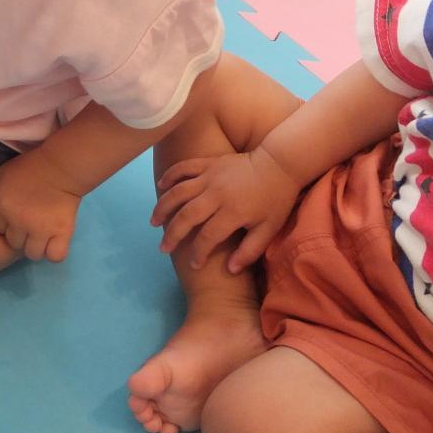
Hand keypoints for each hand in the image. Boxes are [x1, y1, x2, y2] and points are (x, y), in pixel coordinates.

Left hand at [0, 153, 82, 261]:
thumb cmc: (29, 168)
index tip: (15, 216)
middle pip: (13, 243)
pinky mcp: (61, 232)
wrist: (60, 166)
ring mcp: (40, 229)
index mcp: (1, 206)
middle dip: (19, 235)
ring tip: (42, 234)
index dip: (6, 224)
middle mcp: (17, 222)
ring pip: (32, 254)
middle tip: (29, 223)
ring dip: (36, 246)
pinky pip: (55, 256)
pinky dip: (54, 252)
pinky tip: (54, 241)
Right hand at [153, 147, 301, 272]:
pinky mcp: (207, 163)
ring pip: (178, 192)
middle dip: (173, 234)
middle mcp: (217, 194)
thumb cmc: (275, 199)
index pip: (208, 237)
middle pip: (187, 216)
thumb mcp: (269, 229)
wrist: (279, 164)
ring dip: (163, 208)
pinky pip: (183, 168)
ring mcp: (210, 176)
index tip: (193, 264)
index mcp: (233, 212)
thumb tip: (230, 270)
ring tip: (153, 221)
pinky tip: (160, 187)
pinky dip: (169, 176)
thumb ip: (250, 251)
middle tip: (163, 248)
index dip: (198, 253)